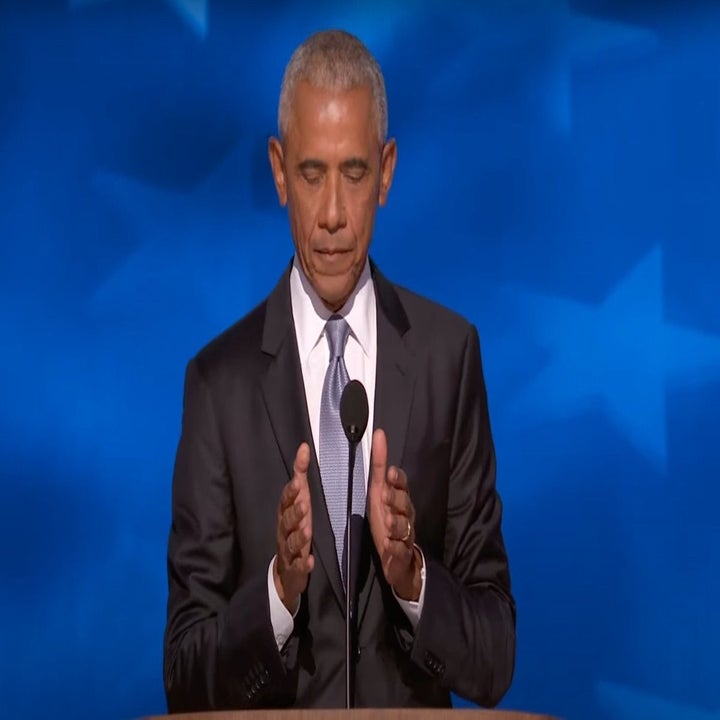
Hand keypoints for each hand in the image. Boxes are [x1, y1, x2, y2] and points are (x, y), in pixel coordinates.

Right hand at [273, 442, 313, 612]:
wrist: (287, 571)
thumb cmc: (295, 528)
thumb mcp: (299, 500)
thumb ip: (301, 475)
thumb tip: (303, 447)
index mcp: (286, 514)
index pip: (286, 501)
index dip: (290, 492)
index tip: (298, 481)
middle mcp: (285, 530)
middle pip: (287, 520)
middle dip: (295, 513)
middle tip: (305, 505)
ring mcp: (289, 550)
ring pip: (292, 542)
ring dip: (299, 537)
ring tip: (308, 531)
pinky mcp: (295, 569)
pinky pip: (299, 566)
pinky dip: (304, 564)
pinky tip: (311, 561)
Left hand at [368, 428, 422, 600]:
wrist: (399, 558)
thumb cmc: (387, 519)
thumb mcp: (379, 491)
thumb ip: (378, 465)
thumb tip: (379, 434)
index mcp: (399, 499)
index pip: (402, 486)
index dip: (397, 480)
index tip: (390, 473)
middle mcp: (405, 515)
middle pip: (404, 505)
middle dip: (396, 500)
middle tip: (385, 496)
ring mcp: (405, 535)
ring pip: (404, 528)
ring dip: (396, 524)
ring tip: (387, 522)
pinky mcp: (401, 555)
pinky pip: (400, 551)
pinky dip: (395, 549)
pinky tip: (388, 547)